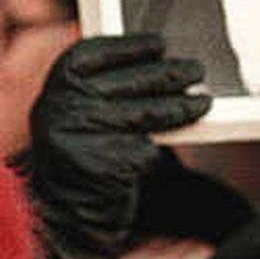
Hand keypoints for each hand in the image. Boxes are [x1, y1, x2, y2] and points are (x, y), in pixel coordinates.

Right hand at [27, 34, 209, 258]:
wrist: (63, 213)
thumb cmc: (80, 154)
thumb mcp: (77, 114)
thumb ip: (102, 88)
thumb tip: (159, 63)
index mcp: (57, 86)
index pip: (99, 52)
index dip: (132, 47)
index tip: (159, 45)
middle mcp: (66, 106)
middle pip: (132, 81)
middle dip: (170, 74)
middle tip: (195, 71)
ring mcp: (85, 135)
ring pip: (147, 114)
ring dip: (182, 107)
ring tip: (202, 103)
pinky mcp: (105, 164)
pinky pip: (146, 149)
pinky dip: (155, 152)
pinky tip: (156, 152)